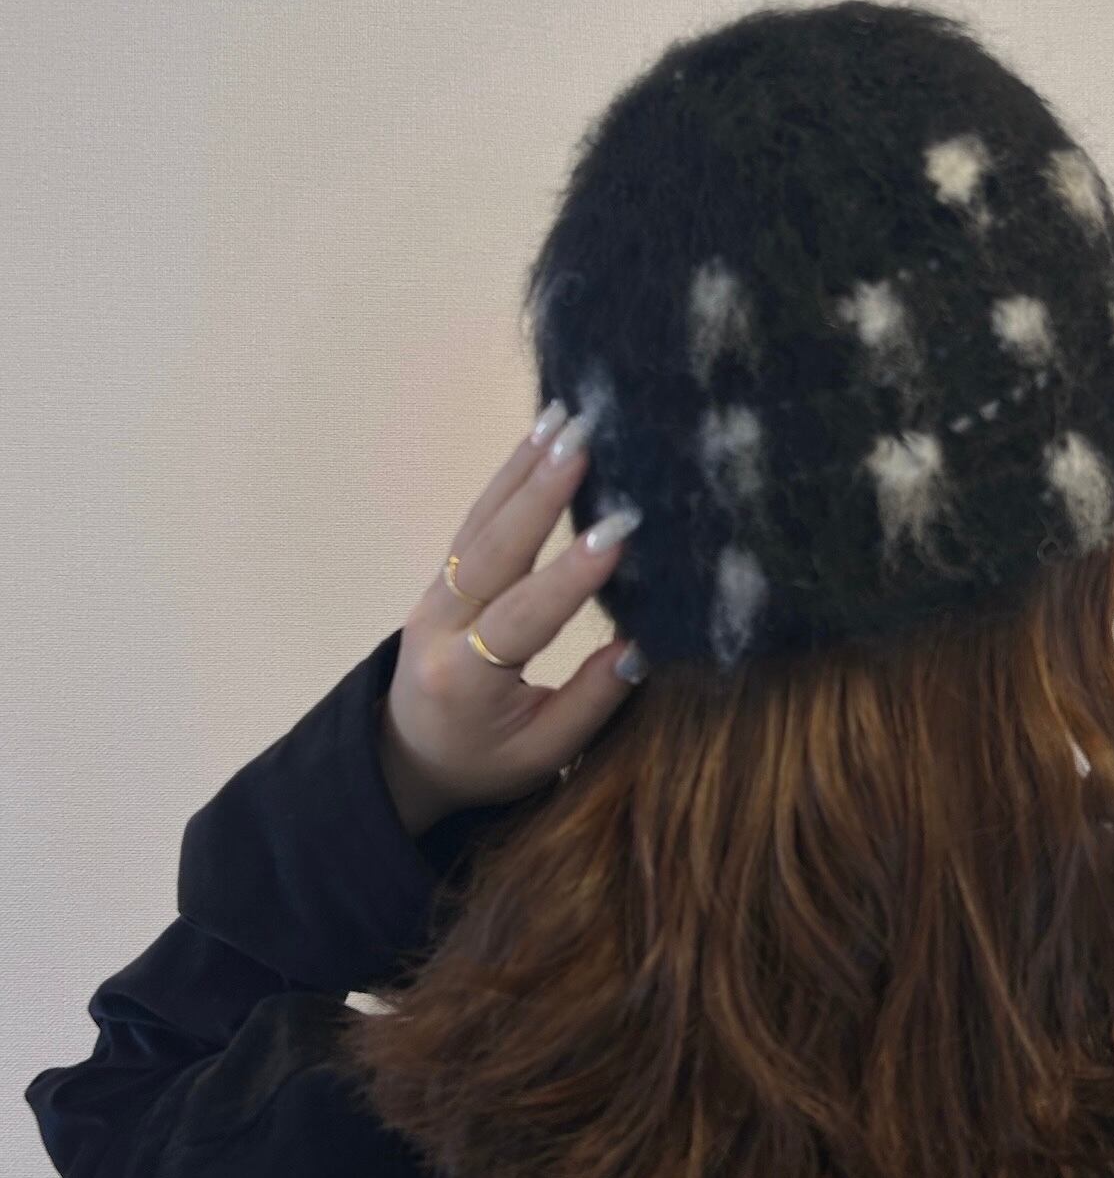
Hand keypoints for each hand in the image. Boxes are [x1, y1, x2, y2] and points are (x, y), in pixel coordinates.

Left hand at [377, 399, 645, 836]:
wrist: (406, 755)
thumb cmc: (485, 760)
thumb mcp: (543, 754)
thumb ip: (592, 701)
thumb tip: (643, 643)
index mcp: (464, 680)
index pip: (521, 619)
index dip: (569, 577)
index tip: (618, 532)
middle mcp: (439, 626)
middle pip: (492, 551)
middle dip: (542, 494)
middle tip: (587, 441)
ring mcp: (434, 594)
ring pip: (480, 522)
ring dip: (524, 467)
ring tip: (567, 417)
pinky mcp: (442, 575)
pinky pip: (475, 519)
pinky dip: (509, 474)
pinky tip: (540, 436)